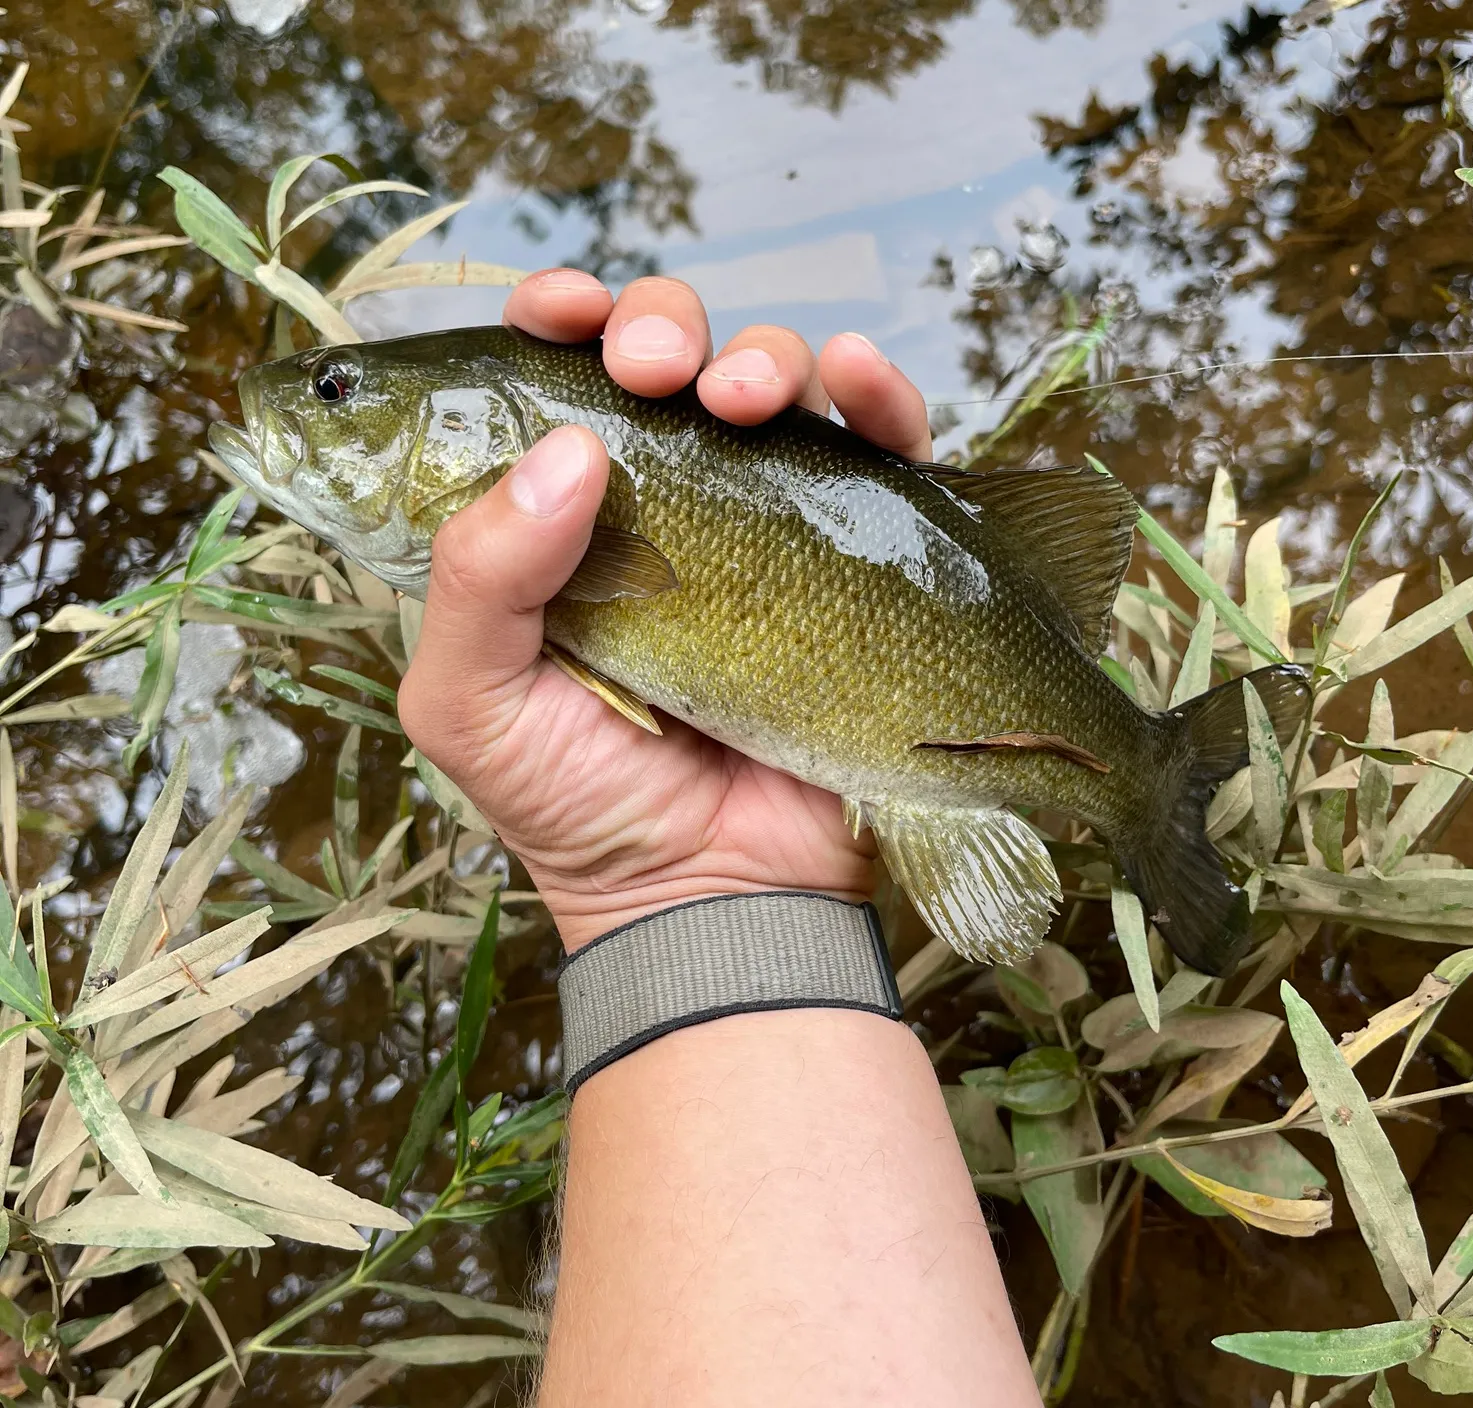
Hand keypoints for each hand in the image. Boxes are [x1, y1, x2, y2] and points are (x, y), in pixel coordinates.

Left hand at [398, 272, 933, 950]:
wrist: (708, 904)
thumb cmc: (575, 811)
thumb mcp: (468, 705)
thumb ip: (475, 578)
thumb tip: (563, 450)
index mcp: (559, 529)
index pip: (556, 389)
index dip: (558, 325)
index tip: (563, 314)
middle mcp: (665, 513)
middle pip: (670, 367)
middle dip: (662, 332)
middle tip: (656, 374)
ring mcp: (766, 534)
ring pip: (774, 393)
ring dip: (762, 359)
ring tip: (744, 401)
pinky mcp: (854, 565)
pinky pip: (882, 459)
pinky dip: (879, 399)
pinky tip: (858, 379)